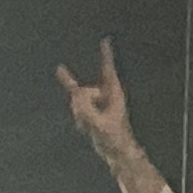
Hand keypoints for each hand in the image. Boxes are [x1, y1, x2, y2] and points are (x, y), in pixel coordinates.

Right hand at [60, 39, 156, 168]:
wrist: (117, 153)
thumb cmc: (114, 137)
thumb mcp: (99, 123)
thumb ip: (85, 108)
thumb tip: (75, 94)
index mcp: (114, 94)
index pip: (108, 69)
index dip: (106, 54)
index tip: (106, 40)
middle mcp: (106, 95)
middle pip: (84, 90)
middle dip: (80, 104)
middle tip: (86, 120)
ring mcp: (98, 103)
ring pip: (78, 100)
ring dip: (79, 113)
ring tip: (88, 127)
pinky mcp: (92, 111)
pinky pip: (77, 108)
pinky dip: (78, 117)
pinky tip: (84, 128)